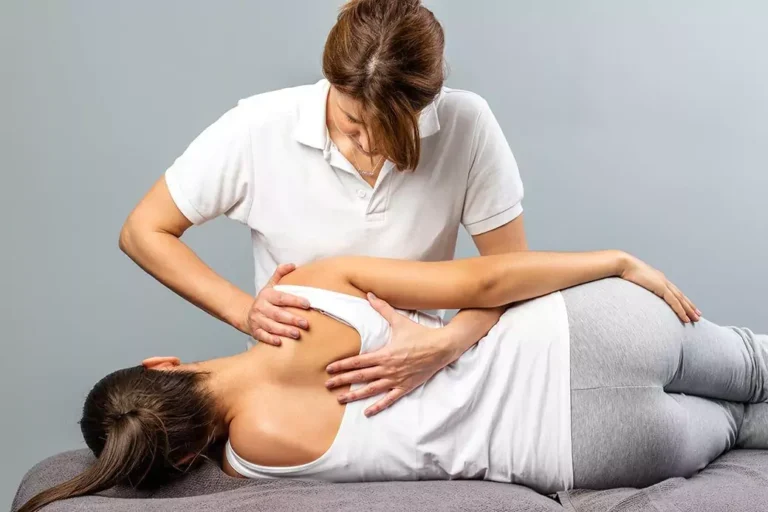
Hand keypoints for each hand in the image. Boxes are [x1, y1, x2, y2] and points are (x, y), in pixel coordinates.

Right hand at [245, 263, 310, 345]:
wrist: (248, 313)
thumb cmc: (267, 300)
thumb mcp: (272, 285)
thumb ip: (281, 274)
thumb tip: (293, 265)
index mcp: (267, 294)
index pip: (282, 297)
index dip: (295, 300)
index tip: (308, 304)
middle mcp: (260, 307)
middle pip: (277, 313)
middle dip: (292, 319)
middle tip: (305, 323)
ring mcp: (257, 319)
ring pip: (270, 326)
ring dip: (284, 330)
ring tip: (297, 334)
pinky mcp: (255, 331)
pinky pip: (262, 336)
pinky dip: (270, 339)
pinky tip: (280, 342)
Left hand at [325, 293, 453, 416]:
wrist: (441, 347)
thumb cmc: (420, 334)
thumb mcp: (400, 321)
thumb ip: (383, 309)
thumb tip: (370, 295)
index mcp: (384, 354)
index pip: (358, 361)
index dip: (342, 365)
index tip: (329, 369)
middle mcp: (388, 369)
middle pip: (360, 376)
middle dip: (342, 380)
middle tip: (327, 385)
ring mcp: (396, 380)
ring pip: (371, 390)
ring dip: (354, 395)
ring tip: (340, 399)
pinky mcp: (405, 387)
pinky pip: (389, 399)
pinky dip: (378, 406)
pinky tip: (367, 412)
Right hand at [619, 253, 700, 322]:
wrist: (623, 264)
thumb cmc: (623, 272)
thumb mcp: (632, 281)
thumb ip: (636, 286)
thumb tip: (631, 294)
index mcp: (657, 279)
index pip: (673, 291)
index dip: (681, 300)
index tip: (687, 307)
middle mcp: (663, 281)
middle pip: (680, 296)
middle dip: (689, 306)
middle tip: (697, 315)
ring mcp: (663, 284)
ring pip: (680, 300)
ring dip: (689, 310)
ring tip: (696, 319)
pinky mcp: (661, 287)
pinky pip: (674, 302)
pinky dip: (681, 310)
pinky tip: (685, 318)